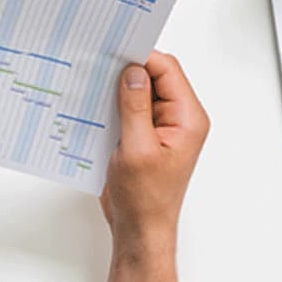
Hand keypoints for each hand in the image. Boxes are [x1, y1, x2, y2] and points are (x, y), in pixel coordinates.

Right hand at [99, 51, 208, 246]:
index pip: (167, 70)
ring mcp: (161, 128)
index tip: (113, 52)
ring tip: (92, 92)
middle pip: (153, 77)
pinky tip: (95, 112)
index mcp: (188, 119)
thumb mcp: (137, 148)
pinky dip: (112, 108)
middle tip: (97, 69)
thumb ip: (134, 106)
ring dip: (116, 92)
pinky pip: (129, 110)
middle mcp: (178, 119)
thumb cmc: (145, 199)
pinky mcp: (144, 136)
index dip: (140, 58)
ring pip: (138, 93)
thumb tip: (132, 71)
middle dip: (126, 73)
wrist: (140, 229)